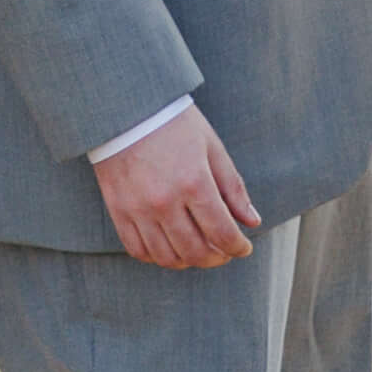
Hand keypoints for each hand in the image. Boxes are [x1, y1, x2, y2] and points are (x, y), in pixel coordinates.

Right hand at [93, 101, 262, 272]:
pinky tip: (171, 248)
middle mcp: (165, 201)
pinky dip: (158, 257)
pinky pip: (138, 250)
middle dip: (217, 258)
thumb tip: (252, 221)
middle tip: (224, 253)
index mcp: (194, 182)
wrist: (126, 110)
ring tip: (200, 252)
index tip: (244, 248)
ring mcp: (138, 209)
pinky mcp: (118, 212)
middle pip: (195, 251)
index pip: (222, 232)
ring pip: (167, 257)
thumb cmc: (175, 125)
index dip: (238, 247)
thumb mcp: (212, 148)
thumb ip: (233, 188)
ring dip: (189, 261)